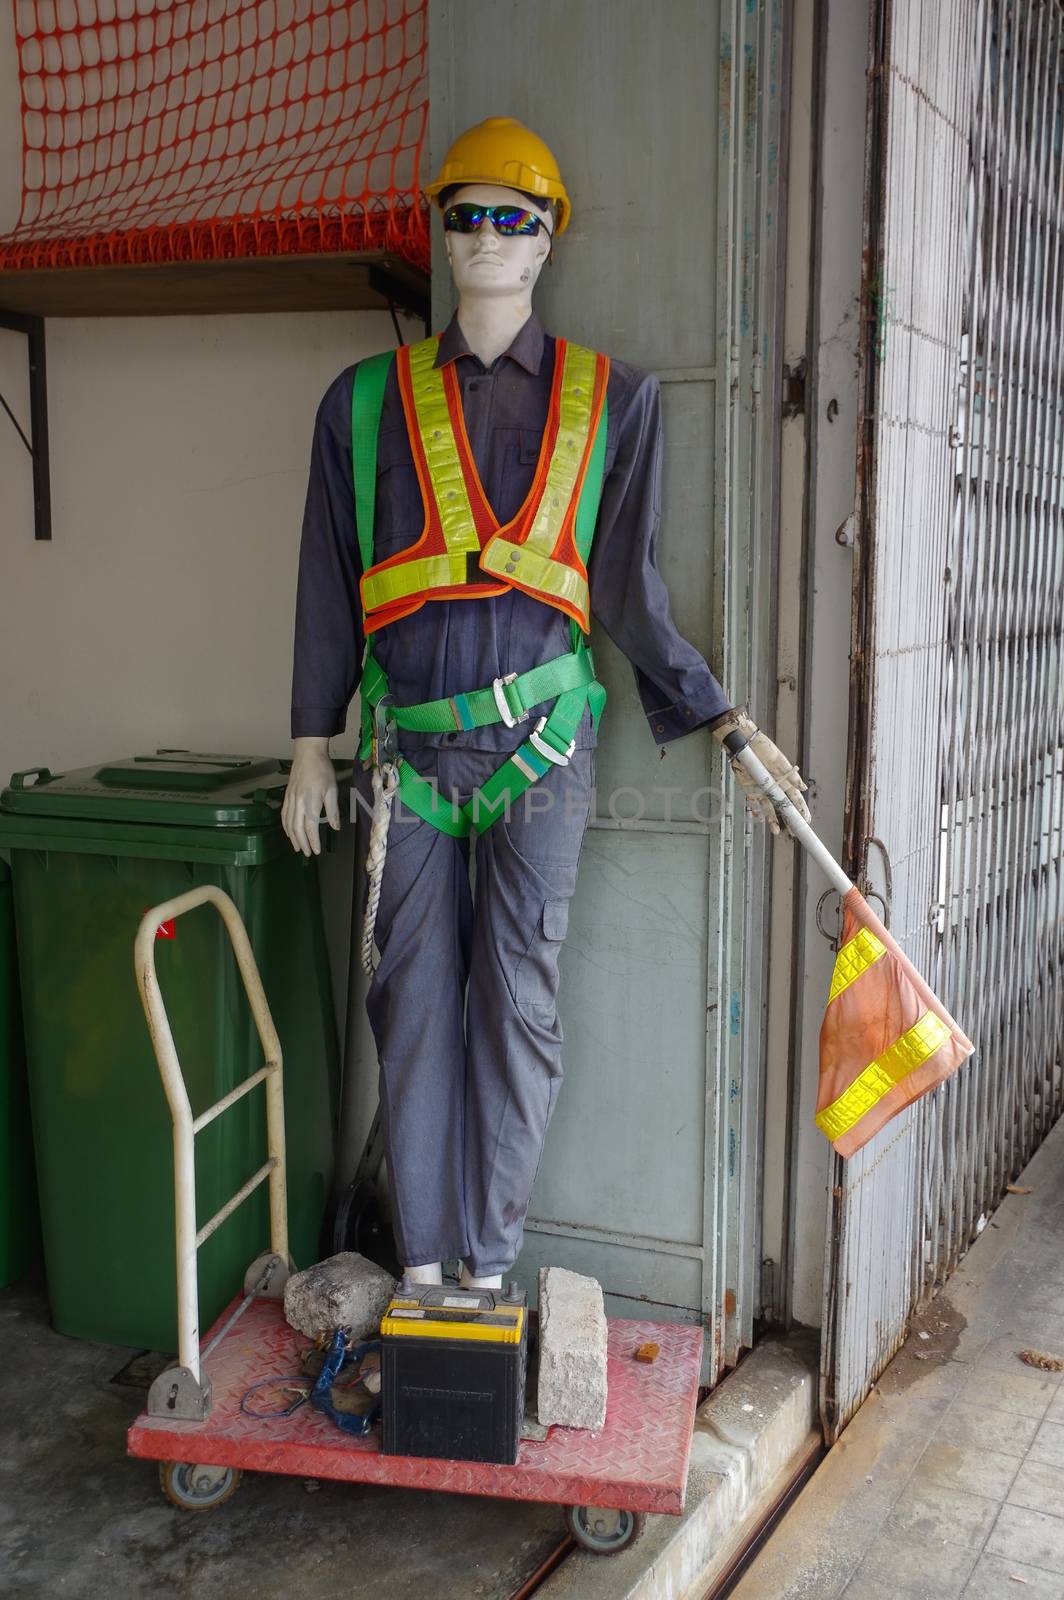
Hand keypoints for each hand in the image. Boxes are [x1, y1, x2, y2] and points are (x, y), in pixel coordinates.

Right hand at [282, 737, 340, 856]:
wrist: (308, 753)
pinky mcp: (287, 796)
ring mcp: (290, 799)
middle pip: (297, 828)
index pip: (310, 826)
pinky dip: (285, 826)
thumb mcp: (332, 790)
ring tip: (297, 847)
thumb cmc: (323, 770)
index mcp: (311, 801)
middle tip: (306, 854)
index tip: (316, 850)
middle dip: (302, 842)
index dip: (312, 840)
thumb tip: (335, 827)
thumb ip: (332, 810)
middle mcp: (298, 802)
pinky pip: (284, 815)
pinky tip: (289, 832)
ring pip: (288, 823)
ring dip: (292, 837)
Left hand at [712, 710, 810, 835]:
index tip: (806, 820)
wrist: (744, 742)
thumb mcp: (779, 760)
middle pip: (783, 807)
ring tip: (777, 831)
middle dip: (790, 819)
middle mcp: (773, 787)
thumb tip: (803, 789)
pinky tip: (760, 820)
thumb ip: (791, 775)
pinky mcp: (748, 789)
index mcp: (784, 780)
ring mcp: (761, 790)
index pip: (795, 799)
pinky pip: (753, 803)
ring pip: (769, 808)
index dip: (801, 809)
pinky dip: (756, 812)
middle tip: (795, 832)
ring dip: (773, 820)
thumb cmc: (764, 748)